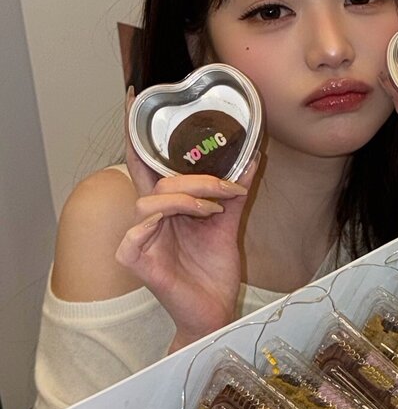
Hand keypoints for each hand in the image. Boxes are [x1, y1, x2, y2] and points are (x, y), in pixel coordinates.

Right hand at [117, 91, 256, 347]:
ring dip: (192, 194)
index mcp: (164, 206)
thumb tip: (253, 156)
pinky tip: (201, 218)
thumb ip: (234, 190)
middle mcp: (147, 217)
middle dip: (195, 173)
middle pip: (156, 175)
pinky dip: (175, 214)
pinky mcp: (133, 255)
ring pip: (154, 196)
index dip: (137, 130)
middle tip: (225, 182)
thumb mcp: (228, 223)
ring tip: (217, 206)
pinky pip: (145, 223)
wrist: (213, 312)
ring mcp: (137, 235)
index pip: (146, 162)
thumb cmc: (212, 271)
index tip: (134, 96)